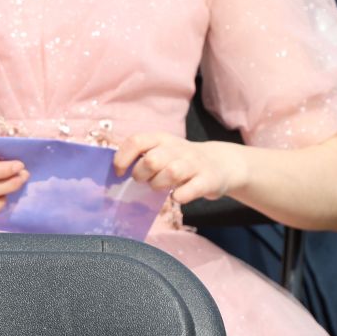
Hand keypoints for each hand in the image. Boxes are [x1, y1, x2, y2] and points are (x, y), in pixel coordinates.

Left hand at [117, 133, 249, 206]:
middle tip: (143, 181)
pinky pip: (189, 190)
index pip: (136, 141)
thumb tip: (115, 171)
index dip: (123, 158)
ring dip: (159, 185)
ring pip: (171, 172)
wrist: (220, 164)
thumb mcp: (162, 151)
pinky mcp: (208, 180)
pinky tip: (177, 196)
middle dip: (141, 175)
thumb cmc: (181, 160)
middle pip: (152, 160)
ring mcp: (194, 163)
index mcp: (162, 139)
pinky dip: (179, 196)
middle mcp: (178, 148)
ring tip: (159, 187)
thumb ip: (142, 156)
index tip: (119, 172)